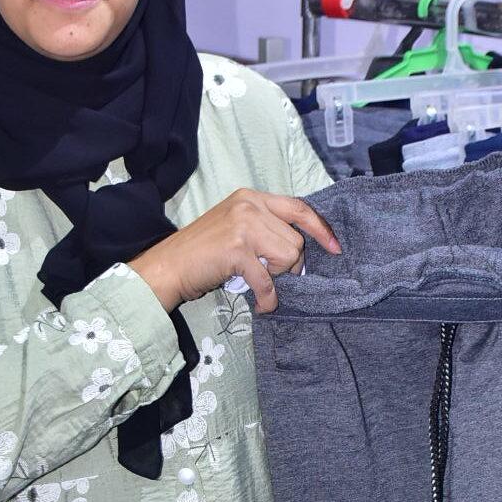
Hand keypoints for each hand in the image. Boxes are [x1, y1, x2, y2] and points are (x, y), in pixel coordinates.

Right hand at [131, 188, 340, 314]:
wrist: (166, 267)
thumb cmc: (201, 253)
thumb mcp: (235, 227)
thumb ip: (265, 229)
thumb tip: (300, 251)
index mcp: (251, 197)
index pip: (299, 208)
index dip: (321, 229)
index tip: (335, 248)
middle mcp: (249, 205)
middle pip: (296, 240)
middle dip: (290, 265)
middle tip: (270, 276)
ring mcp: (242, 225)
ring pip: (288, 257)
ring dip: (277, 279)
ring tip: (259, 283)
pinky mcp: (237, 249)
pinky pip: (268, 280)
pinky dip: (268, 298)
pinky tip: (261, 304)